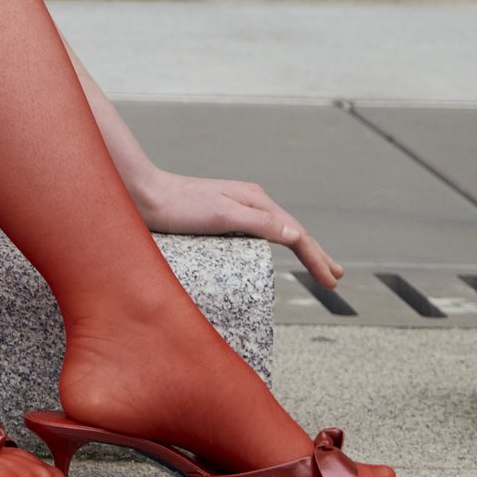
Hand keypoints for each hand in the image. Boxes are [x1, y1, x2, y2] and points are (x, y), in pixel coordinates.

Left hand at [122, 165, 344, 289]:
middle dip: (316, 254)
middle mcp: (249, 201)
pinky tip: (272, 251)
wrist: (141, 195)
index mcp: (255, 200)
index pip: (296, 234)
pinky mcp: (219, 217)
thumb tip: (296, 234)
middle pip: (291, 231)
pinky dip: (275, 245)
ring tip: (315, 264)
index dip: (317, 258)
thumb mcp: (222, 215)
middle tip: (335, 276)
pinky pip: (257, 234)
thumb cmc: (178, 207)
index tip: (332, 282)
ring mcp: (235, 208)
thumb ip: (259, 224)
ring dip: (299, 248)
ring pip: (276, 231)